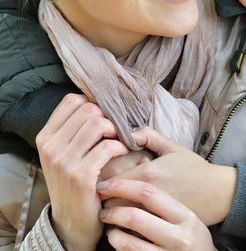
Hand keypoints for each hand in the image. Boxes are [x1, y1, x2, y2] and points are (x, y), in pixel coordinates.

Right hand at [36, 94, 128, 250]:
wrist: (72, 222)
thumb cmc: (72, 181)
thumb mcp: (62, 153)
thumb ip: (73, 127)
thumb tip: (96, 98)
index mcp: (45, 137)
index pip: (71, 101)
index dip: (92, 102)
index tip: (103, 114)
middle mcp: (51, 147)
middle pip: (88, 109)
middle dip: (107, 116)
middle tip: (115, 128)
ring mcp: (64, 162)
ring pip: (98, 124)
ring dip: (116, 129)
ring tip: (120, 139)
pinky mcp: (81, 176)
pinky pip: (108, 146)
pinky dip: (121, 146)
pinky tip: (124, 151)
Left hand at [99, 126, 237, 225]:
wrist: (219, 193)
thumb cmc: (196, 169)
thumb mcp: (174, 147)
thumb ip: (150, 136)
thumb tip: (129, 131)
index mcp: (151, 175)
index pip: (115, 184)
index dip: (104, 186)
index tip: (99, 187)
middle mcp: (153, 199)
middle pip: (115, 206)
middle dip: (105, 206)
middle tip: (100, 205)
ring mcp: (160, 219)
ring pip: (124, 226)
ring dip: (113, 223)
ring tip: (110, 219)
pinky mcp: (166, 236)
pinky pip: (136, 241)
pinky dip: (126, 237)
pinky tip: (125, 232)